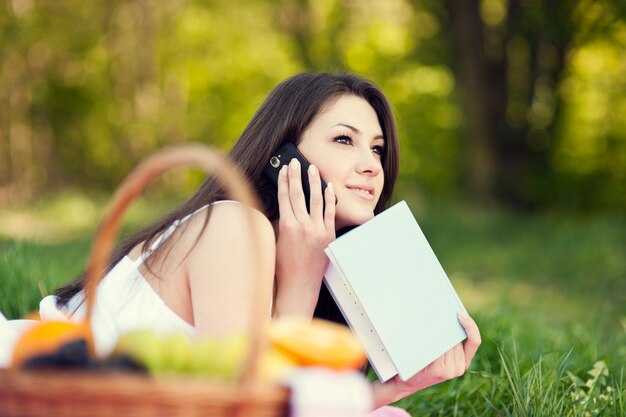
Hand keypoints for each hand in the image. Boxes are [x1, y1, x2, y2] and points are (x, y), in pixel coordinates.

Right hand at [273, 158, 335, 317]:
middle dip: (296, 176)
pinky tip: (329, 187)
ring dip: (314, 182)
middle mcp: (303, 225)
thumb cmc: (284, 266)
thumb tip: (284, 205)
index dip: (284, 181)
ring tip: (313, 168)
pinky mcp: (329, 235)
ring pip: (316, 200)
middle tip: (296, 162)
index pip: (285, 197)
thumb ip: (281, 222)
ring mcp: (318, 230)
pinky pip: (330, 212)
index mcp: (287, 226)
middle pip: (299, 194)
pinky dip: (330, 199)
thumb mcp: (276, 241)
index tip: (284, 169)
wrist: (299, 285)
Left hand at [372, 313, 480, 406]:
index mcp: (464, 362)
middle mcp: (460, 367)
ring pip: (447, 343)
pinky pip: (438, 349)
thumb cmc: (422, 363)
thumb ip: (447, 342)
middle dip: (447, 327)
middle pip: (456, 339)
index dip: (471, 326)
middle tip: (436, 314)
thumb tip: (445, 318)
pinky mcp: (438, 371)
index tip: (460, 314)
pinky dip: (432, 340)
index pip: (474, 341)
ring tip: (426, 324)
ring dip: (438, 333)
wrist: (406, 381)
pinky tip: (425, 334)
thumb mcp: (439, 353)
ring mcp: (450, 370)